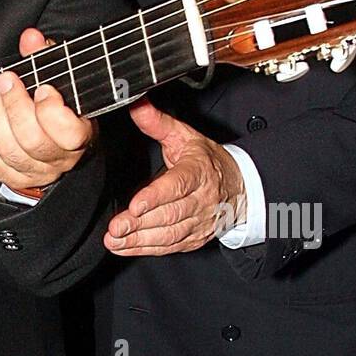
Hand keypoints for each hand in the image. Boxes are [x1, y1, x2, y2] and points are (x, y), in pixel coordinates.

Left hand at [0, 27, 93, 191]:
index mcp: (80, 136)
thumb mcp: (60, 79)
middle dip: (13, 106)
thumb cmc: (59, 104)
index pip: (69, 134)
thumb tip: (30, 37)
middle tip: (3, 80)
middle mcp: (58, 160)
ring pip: (7, 150)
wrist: (53, 141)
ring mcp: (33, 171)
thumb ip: (46, 56)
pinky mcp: (10, 176)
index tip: (43, 88)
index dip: (52, 112)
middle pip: (32, 140)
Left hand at [104, 98, 244, 255]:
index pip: (177, 186)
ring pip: (169, 235)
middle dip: (141, 223)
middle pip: (171, 215)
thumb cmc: (207, 161)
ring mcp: (199, 223)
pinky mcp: (194, 239)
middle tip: (116, 227)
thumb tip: (136, 105)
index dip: (156, 197)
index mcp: (198, 172)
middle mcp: (201, 200)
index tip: (135, 204)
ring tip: (115, 239)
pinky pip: (170, 247)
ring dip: (140, 240)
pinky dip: (146, 249)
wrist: (240, 188)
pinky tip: (124, 247)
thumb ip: (159, 123)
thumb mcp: (186, 137)